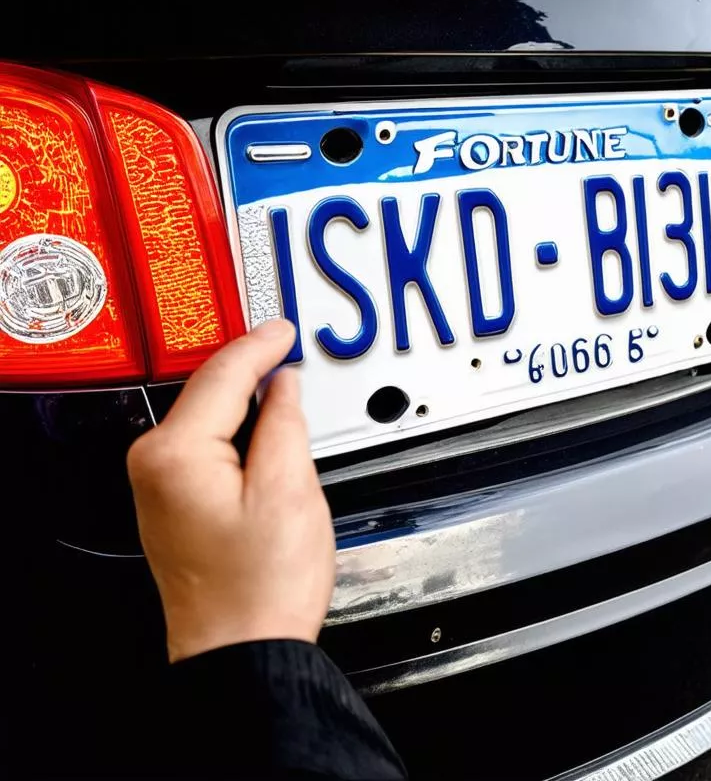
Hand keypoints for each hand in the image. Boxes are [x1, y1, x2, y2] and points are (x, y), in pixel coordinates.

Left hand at [126, 320, 334, 662]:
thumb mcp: (289, 489)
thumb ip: (284, 423)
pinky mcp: (174, 500)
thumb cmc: (260, 586)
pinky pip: (205, 440)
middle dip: (249, 361)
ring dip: (243, 390)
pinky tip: (261, 413)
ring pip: (207, 413)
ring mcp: (159, 484)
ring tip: (278, 368)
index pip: (223, 375)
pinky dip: (235, 420)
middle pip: (207, 389)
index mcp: (177, 455)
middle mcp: (154, 465)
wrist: (243, 648)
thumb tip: (282, 386)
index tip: (284, 329)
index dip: (261, 345)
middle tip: (283, 337)